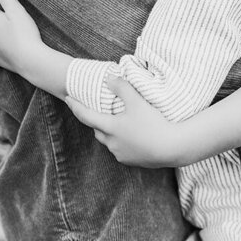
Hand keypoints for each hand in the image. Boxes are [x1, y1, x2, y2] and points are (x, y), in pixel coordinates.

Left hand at [66, 74, 183, 167]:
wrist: (172, 148)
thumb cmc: (154, 124)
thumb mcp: (138, 101)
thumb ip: (122, 88)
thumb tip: (109, 78)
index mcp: (110, 127)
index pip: (86, 116)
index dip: (75, 106)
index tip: (68, 98)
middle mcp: (112, 143)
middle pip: (97, 130)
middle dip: (96, 122)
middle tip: (98, 112)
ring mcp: (120, 154)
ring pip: (109, 141)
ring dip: (110, 133)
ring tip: (118, 124)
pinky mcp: (130, 161)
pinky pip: (120, 150)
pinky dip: (121, 143)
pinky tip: (131, 137)